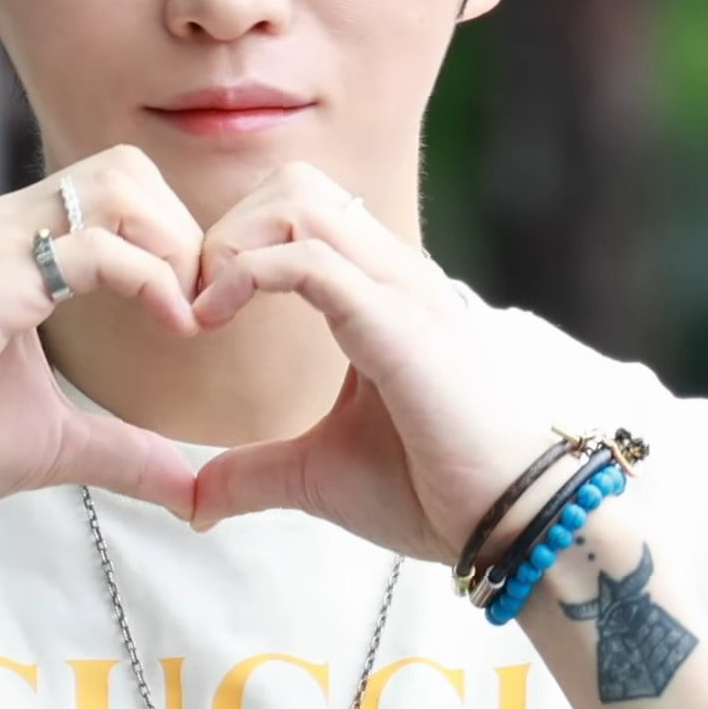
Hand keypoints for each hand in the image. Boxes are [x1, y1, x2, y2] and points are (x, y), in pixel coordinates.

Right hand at [0, 145, 208, 523]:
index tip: (196, 313)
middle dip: (181, 231)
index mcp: (13, 246)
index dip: (173, 239)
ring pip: (116, 186)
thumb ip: (125, 451)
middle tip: (197, 306)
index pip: (118, 190)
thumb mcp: (56, 443)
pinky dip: (151, 279)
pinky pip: (94, 248)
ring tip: (184, 314)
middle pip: (127, 168)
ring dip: (171, 245)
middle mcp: (0, 226)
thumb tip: (192, 490)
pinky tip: (170, 326)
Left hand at [188, 161, 559, 562]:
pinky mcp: (397, 323)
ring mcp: (401, 291)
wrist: (512, 523)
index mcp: (382, 294)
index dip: (234, 244)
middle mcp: (395, 276)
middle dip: (227, 228)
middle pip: (294, 185)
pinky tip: (211, 320)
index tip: (195, 313)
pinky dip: (244, 274)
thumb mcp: (318, 476)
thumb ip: (254, 473)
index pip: (300, 212)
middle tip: (195, 304)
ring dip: (231, 242)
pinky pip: (307, 260)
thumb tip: (195, 503)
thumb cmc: (433, 492)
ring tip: (202, 310)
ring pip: (298, 200)